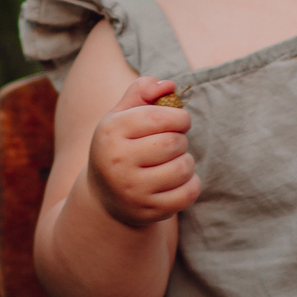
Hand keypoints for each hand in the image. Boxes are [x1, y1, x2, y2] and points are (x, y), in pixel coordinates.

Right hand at [86, 76, 199, 227]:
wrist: (104, 197)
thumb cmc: (120, 146)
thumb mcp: (121, 116)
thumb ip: (141, 91)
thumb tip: (169, 85)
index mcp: (110, 132)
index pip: (160, 117)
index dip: (179, 117)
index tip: (178, 122)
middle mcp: (118, 162)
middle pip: (174, 143)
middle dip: (181, 140)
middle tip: (172, 144)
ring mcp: (133, 190)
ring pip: (184, 168)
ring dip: (186, 162)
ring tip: (172, 162)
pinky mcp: (149, 211)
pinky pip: (189, 192)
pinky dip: (191, 184)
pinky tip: (176, 181)